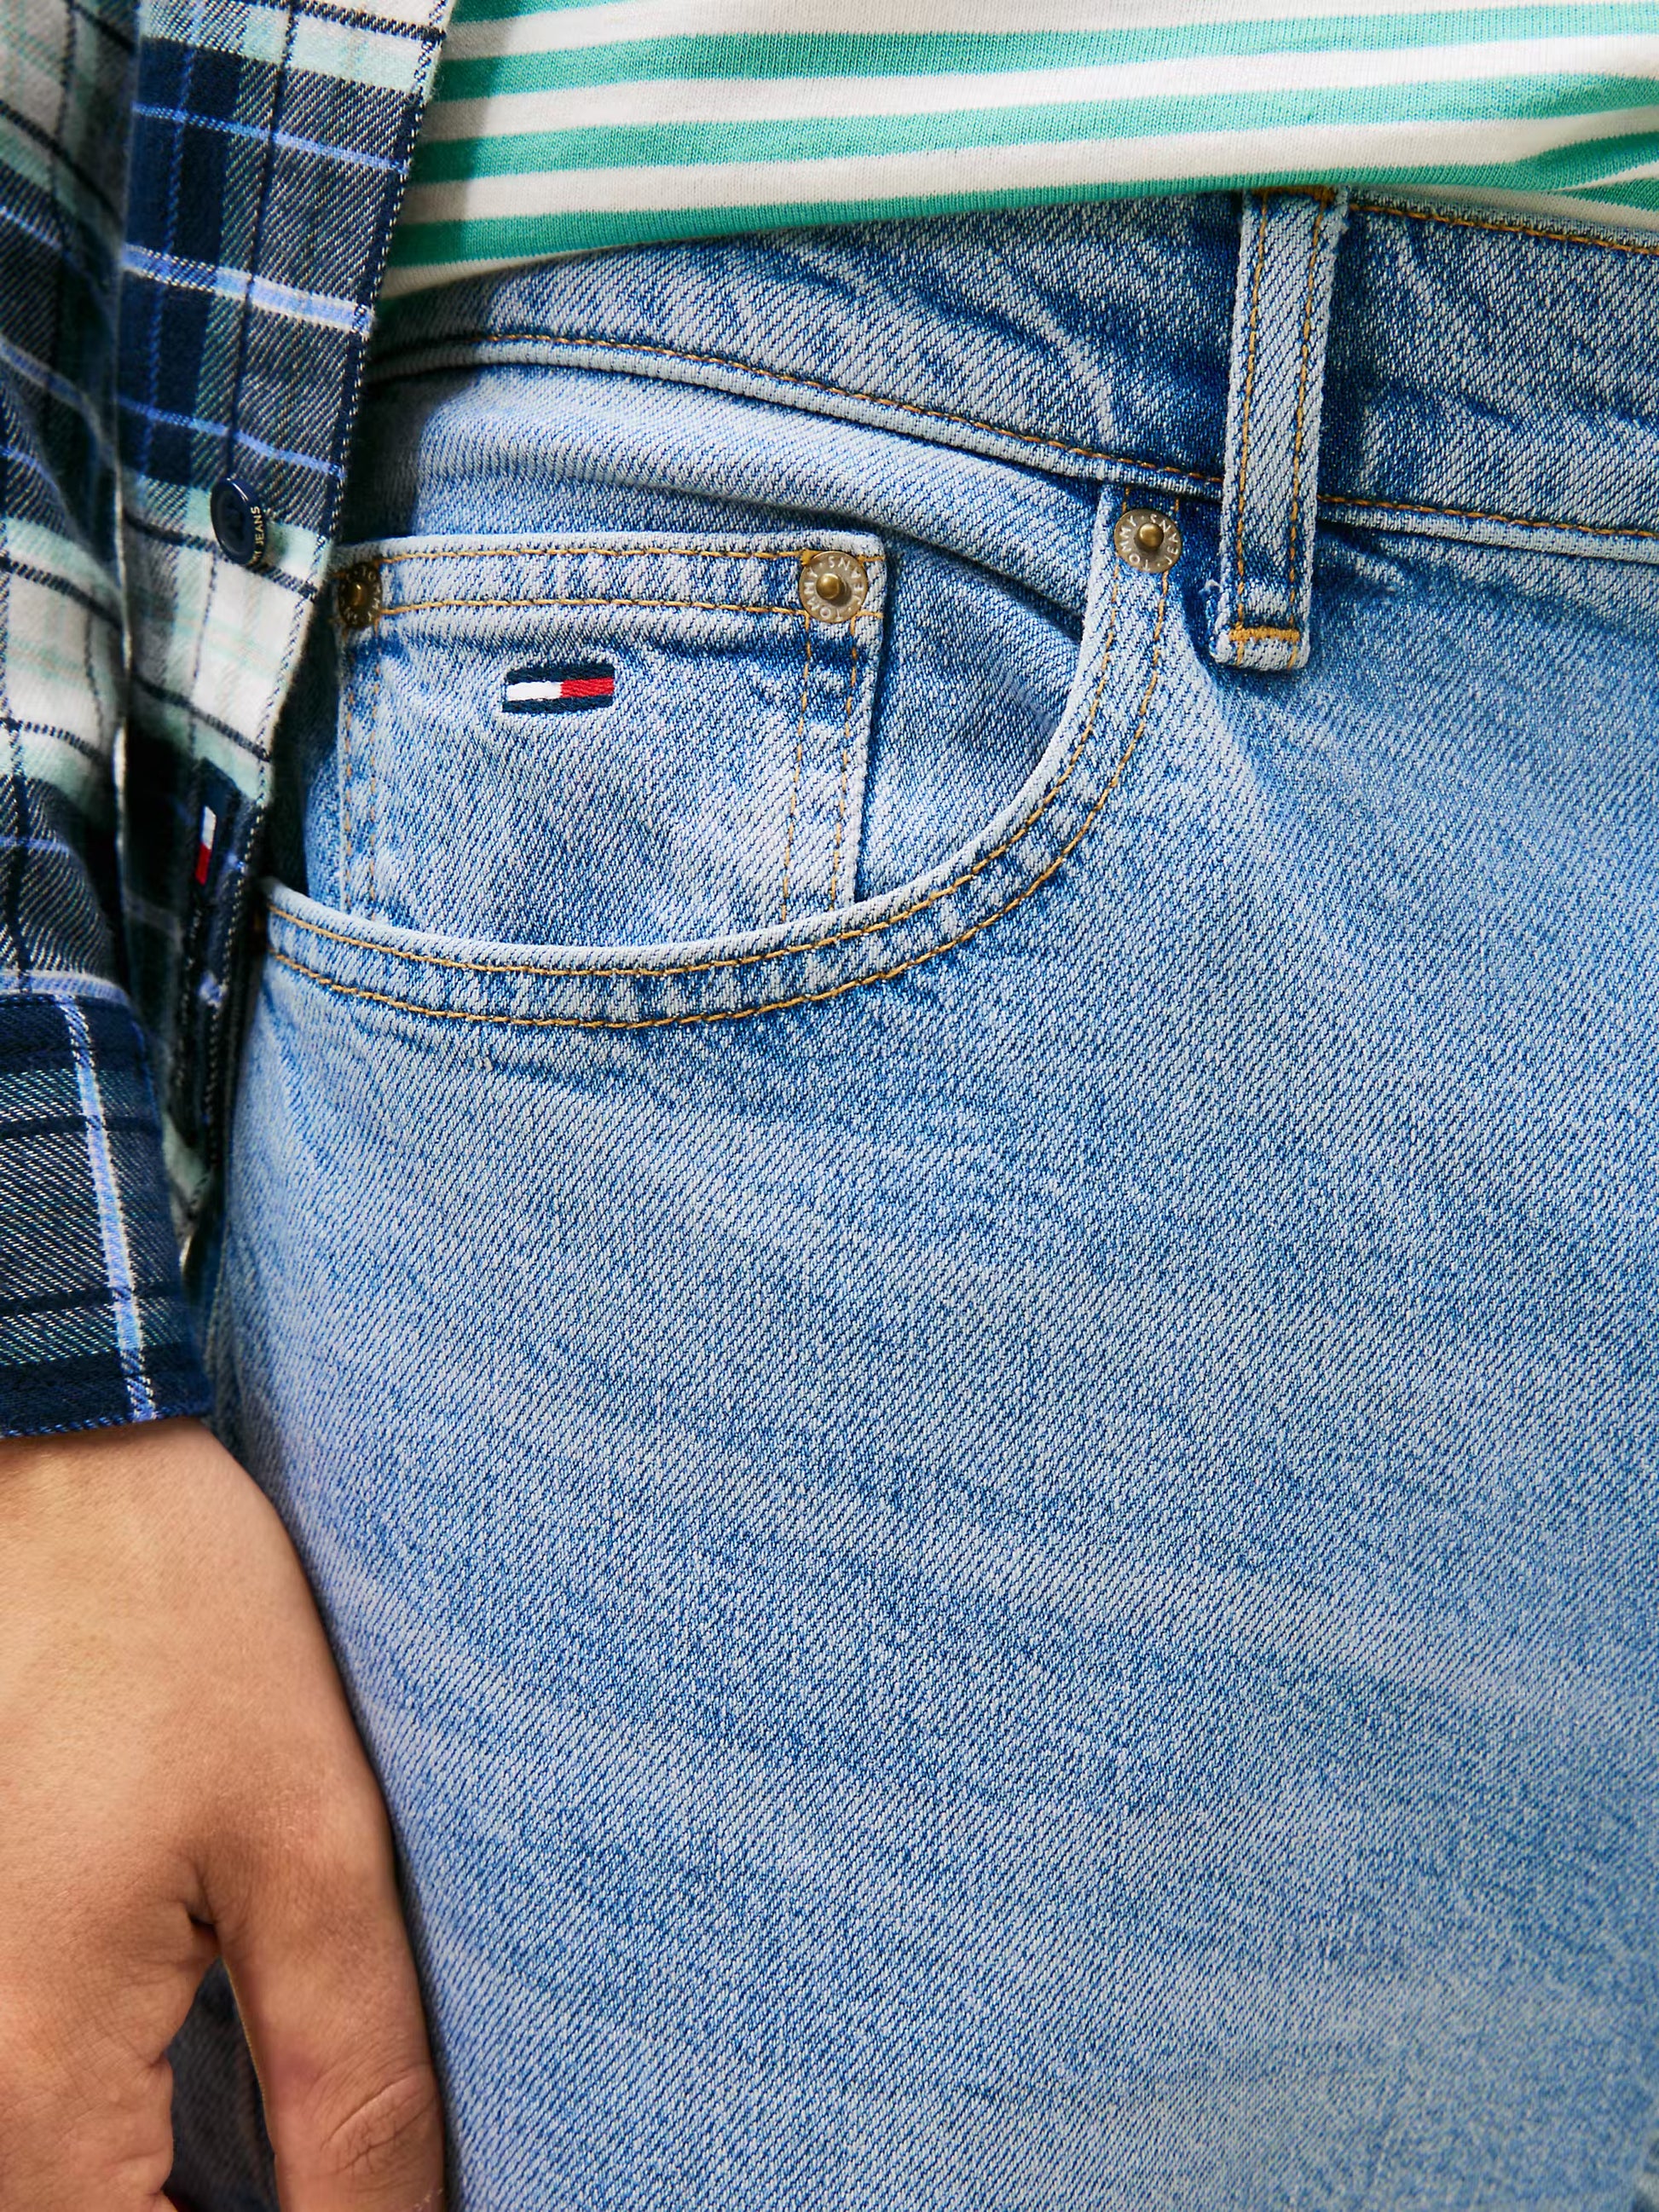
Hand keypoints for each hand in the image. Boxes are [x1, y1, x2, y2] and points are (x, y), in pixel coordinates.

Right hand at [0, 1418, 442, 2210]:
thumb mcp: (310, 1843)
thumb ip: (351, 2073)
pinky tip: (203, 2110)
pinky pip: (24, 2105)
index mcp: (34, 2079)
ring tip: (278, 2147)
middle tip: (342, 2174)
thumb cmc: (174, 1628)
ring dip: (157, 2177)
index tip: (363, 2209)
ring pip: (49, 2176)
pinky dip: (112, 2135)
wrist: (48, 1469)